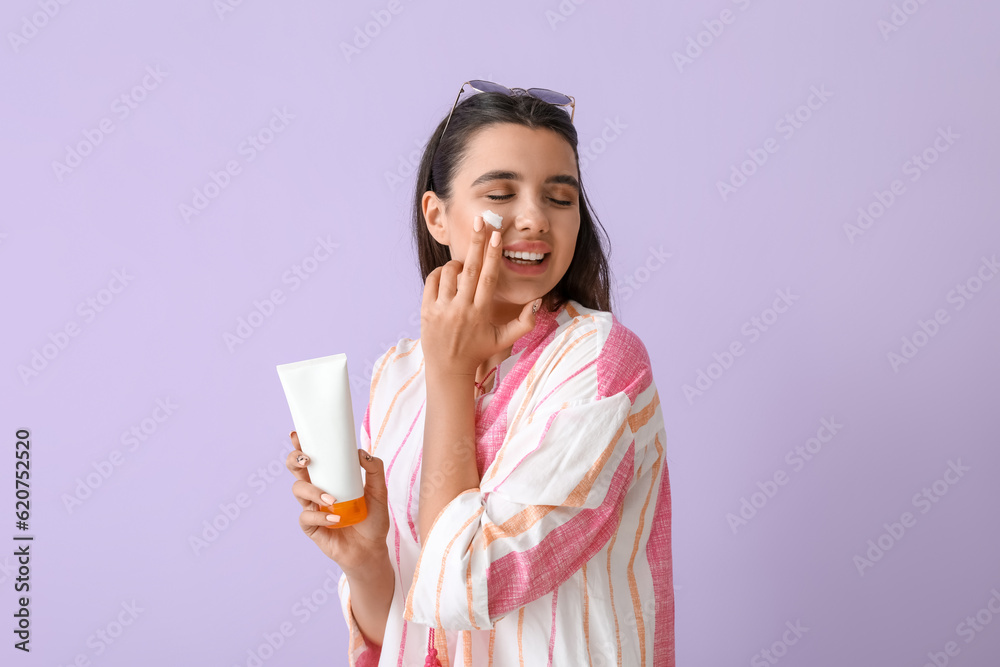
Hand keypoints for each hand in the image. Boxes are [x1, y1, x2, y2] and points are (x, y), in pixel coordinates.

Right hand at [285, 431, 389, 576]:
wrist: (372, 549)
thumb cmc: (373, 519)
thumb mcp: (379, 492)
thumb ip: (375, 470)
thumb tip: (361, 452)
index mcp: (330, 479)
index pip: (312, 458)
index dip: (301, 446)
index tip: (297, 435)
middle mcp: (317, 490)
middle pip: (296, 470)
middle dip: (295, 461)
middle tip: (306, 460)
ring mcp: (312, 508)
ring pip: (298, 490)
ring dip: (312, 491)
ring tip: (332, 499)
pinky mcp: (312, 527)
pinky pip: (306, 517)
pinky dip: (320, 516)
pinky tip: (335, 519)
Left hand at [421, 214, 540, 377]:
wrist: (448, 369)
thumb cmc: (478, 351)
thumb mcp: (504, 340)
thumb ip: (525, 322)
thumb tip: (538, 301)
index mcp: (481, 313)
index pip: (488, 278)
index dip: (493, 255)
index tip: (496, 235)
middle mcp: (461, 309)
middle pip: (470, 269)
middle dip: (476, 243)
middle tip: (480, 221)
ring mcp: (442, 309)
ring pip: (449, 273)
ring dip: (457, 264)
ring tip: (464, 267)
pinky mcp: (426, 310)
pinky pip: (432, 280)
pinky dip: (440, 273)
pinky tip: (448, 275)